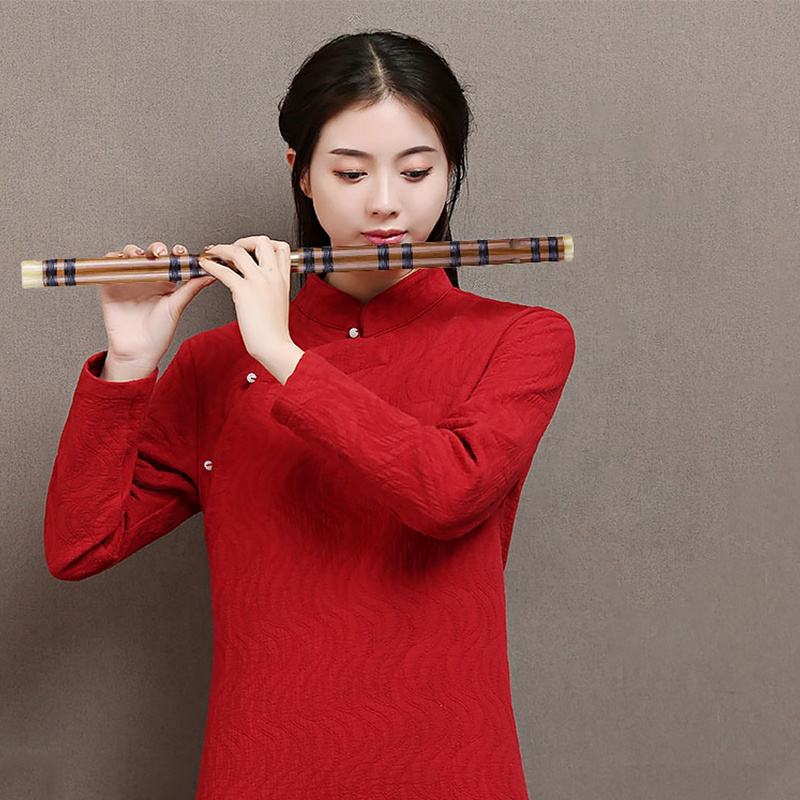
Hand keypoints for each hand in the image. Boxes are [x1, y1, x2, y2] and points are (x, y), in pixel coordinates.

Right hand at [99, 240, 214, 365]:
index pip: (171, 260)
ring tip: (139, 256)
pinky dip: (112, 258)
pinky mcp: (111, 285)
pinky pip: (110, 266)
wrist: (138, 350)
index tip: (180, 252)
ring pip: (130, 256)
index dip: (175, 252)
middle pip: (151, 254)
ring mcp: (130, 280)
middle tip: (160, 252)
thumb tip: (211, 275)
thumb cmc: (159, 333)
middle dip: (155, 248)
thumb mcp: (177, 307)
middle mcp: (148, 279)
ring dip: (134, 251)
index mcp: (165, 283)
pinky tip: (119, 259)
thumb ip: (191, 289)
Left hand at [198, 235, 293, 362]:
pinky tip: (204, 266)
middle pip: (262, 241)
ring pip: (239, 251)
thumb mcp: (279, 304)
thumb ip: (270, 289)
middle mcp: (273, 276)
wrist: (275, 347)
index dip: (265, 244)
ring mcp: (259, 282)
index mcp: (283, 280)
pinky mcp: (244, 291)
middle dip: (244, 240)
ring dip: (221, 248)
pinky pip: (223, 270)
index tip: (251, 249)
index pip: (281, 249)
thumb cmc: (275, 333)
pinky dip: (210, 265)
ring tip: (212, 252)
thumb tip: (254, 285)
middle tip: (231, 248)